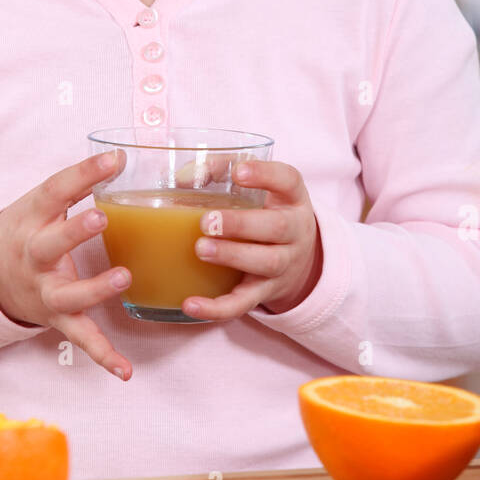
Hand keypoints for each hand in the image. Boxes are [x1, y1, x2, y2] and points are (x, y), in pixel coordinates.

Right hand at [0, 149, 134, 380]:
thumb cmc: (26, 230)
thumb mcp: (41, 202)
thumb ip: (78, 182)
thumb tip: (120, 157)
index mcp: (32, 219)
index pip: (56, 191)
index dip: (84, 174)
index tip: (114, 159)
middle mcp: (34, 255)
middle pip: (51, 244)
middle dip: (74, 232)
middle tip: (100, 217)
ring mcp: (45, 290)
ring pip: (68, 294)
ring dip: (94, 288)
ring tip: (122, 277)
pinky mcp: (57, 317)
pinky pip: (81, 338)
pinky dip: (103, 356)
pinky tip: (125, 370)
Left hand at [181, 159, 323, 320]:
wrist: (297, 261)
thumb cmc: (265, 213)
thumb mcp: (256, 189)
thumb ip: (220, 173)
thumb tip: (183, 178)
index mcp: (292, 199)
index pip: (289, 180)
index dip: (265, 175)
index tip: (238, 172)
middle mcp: (294, 232)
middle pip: (278, 227)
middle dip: (242, 224)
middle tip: (207, 221)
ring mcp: (283, 264)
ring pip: (267, 263)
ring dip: (232, 256)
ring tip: (201, 249)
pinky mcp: (264, 292)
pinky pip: (244, 303)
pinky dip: (217, 307)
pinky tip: (191, 304)